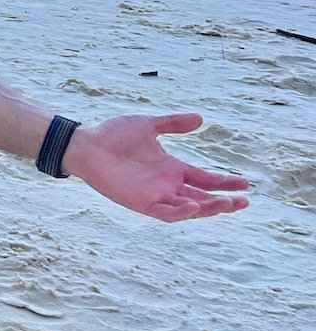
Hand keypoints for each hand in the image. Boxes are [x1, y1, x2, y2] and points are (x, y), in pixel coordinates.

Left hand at [64, 113, 249, 221]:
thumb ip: (173, 124)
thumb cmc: (112, 134)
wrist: (85, 144)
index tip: (245, 183)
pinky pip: (165, 213)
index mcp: (172, 167)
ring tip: (228, 204)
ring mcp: (155, 195)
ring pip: (189, 208)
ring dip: (208, 208)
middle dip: (224, 201)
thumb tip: (201, 118)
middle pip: (202, 197)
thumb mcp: (148, 125)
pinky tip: (193, 205)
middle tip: (244, 201)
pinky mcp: (141, 202)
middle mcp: (167, 184)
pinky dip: (180, 212)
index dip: (225, 181)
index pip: (205, 178)